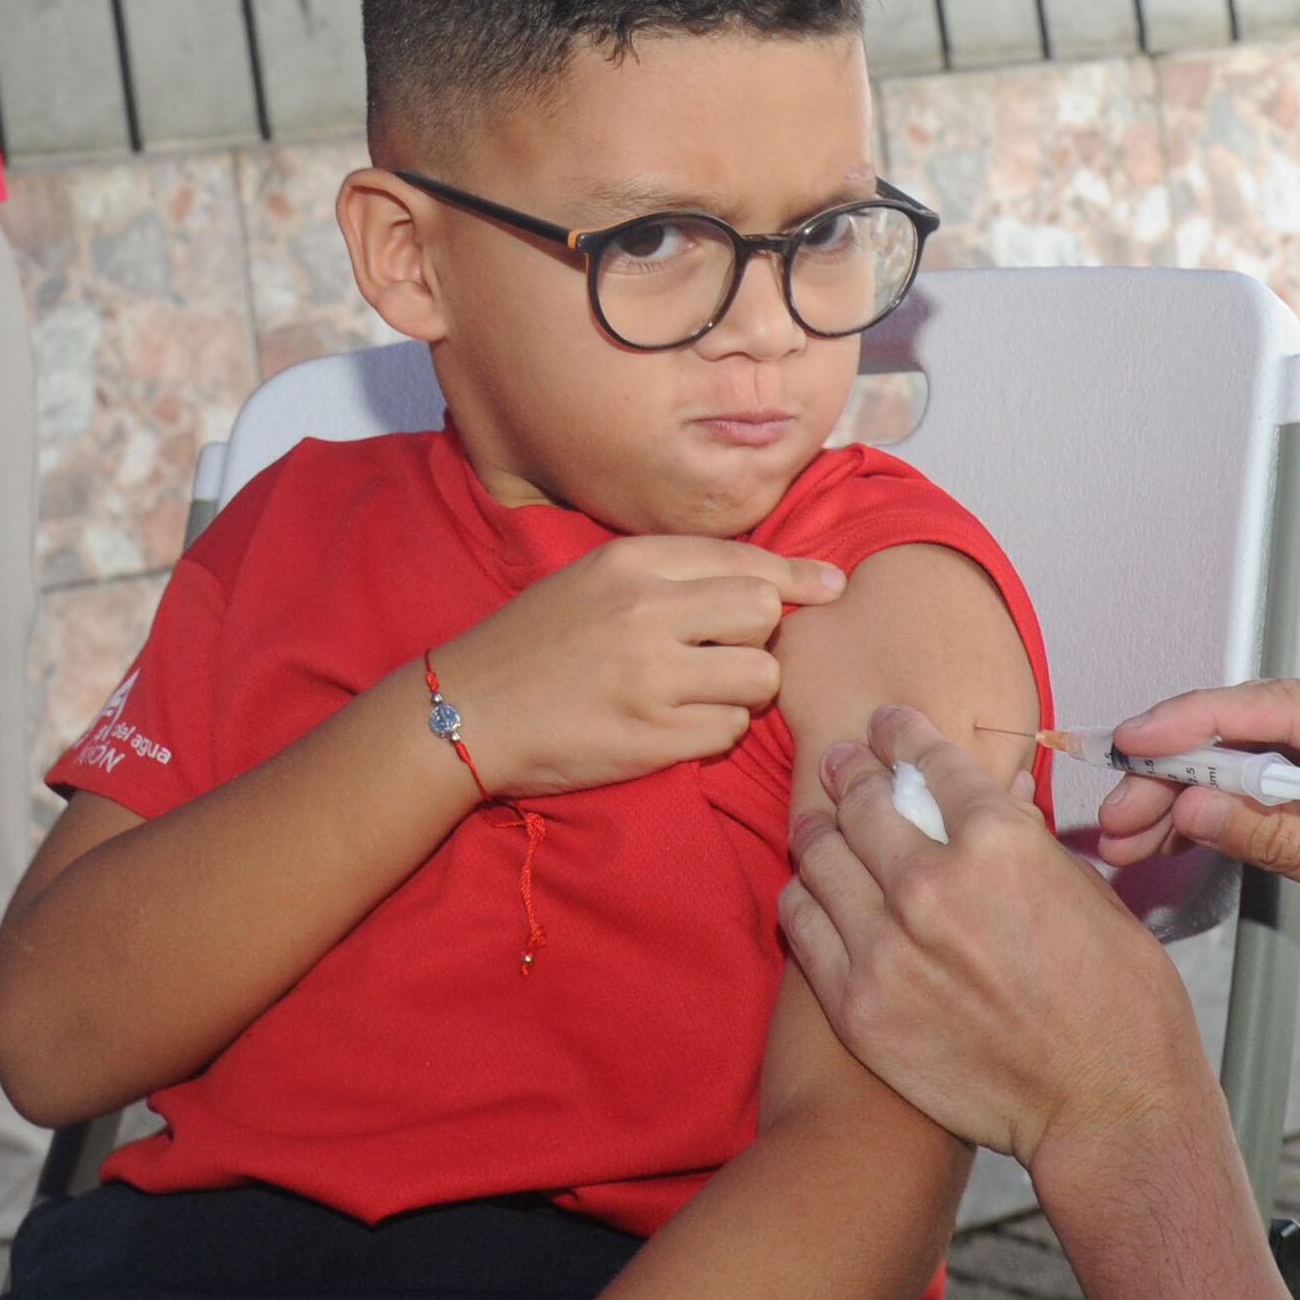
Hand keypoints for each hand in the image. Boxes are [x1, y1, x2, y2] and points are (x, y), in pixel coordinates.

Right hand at [427, 540, 847, 800]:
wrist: (468, 709)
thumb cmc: (536, 640)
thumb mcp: (595, 578)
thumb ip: (674, 570)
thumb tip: (777, 574)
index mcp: (631, 563)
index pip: (743, 559)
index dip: (798, 574)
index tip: (831, 586)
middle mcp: (645, 613)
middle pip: (763, 612)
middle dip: (758, 634)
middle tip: (723, 649)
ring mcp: (649, 679)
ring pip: (759, 677)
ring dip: (743, 687)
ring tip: (701, 690)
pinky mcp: (650, 739)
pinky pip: (728, 731)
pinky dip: (715, 730)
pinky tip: (677, 724)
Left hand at [780, 709, 1213, 1166]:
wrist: (1105, 1105)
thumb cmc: (1119, 1003)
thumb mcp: (1088, 893)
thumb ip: (1028, 842)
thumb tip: (997, 801)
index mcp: (998, 842)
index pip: (927, 761)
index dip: (900, 733)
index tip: (888, 726)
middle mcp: (931, 883)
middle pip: (863, 800)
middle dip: (852, 771)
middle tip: (844, 763)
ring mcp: (885, 946)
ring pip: (819, 855)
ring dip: (819, 828)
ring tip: (820, 821)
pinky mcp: (857, 1004)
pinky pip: (801, 925)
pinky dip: (804, 897)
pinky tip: (813, 892)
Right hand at [1093, 677, 1299, 1006]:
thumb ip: (1283, 838)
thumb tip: (1195, 806)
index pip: (1285, 704)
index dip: (1197, 721)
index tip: (1134, 742)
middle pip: (1263, 723)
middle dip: (1182, 767)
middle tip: (1119, 813)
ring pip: (1264, 748)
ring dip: (1198, 787)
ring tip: (1134, 831)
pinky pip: (1287, 772)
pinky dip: (1234, 801)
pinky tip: (1182, 826)